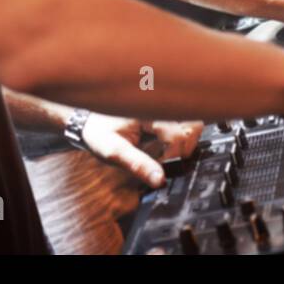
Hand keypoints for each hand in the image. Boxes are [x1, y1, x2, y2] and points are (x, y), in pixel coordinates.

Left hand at [80, 114, 203, 187]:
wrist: (90, 119)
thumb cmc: (99, 133)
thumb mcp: (112, 151)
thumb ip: (137, 165)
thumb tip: (161, 181)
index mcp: (147, 109)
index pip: (179, 132)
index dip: (174, 155)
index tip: (161, 166)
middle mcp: (160, 102)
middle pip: (193, 125)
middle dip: (184, 147)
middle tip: (166, 159)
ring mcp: (164, 104)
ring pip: (193, 122)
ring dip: (185, 141)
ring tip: (166, 151)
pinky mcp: (166, 109)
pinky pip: (186, 121)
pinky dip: (181, 135)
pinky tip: (164, 143)